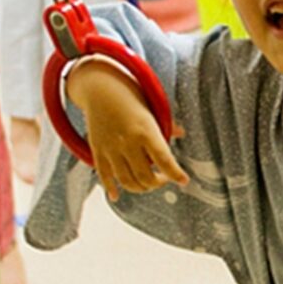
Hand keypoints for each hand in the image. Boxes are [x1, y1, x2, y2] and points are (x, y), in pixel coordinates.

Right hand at [66, 59, 186, 200]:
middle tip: (163, 179)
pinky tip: (117, 195)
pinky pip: (104, 176)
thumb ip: (166, 124)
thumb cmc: (129, 95)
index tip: (184, 181)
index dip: (175, 174)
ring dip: (139, 188)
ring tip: (147, 184)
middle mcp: (128, 142)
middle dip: (158, 183)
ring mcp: (111, 148)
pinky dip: (111, 188)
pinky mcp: (98, 151)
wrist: (99, 87)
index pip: (164, 160)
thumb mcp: (152, 107)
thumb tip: (181, 133)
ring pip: (127, 180)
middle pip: (146, 176)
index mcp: (146, 130)